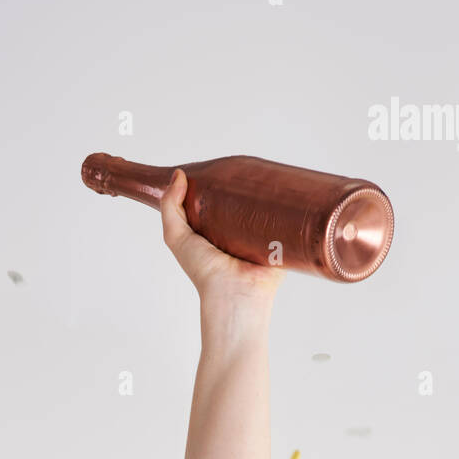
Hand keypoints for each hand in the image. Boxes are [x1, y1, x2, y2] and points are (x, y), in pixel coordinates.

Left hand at [160, 168, 284, 303]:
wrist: (234, 293)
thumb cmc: (204, 271)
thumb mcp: (176, 237)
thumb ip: (170, 207)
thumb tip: (179, 174)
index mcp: (216, 232)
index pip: (220, 202)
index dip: (220, 184)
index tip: (222, 167)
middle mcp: (238, 235)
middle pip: (244, 202)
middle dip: (246, 185)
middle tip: (249, 165)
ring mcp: (260, 239)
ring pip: (266, 209)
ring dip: (268, 194)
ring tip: (269, 173)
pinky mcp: (280, 244)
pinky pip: (286, 222)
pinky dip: (288, 209)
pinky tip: (288, 191)